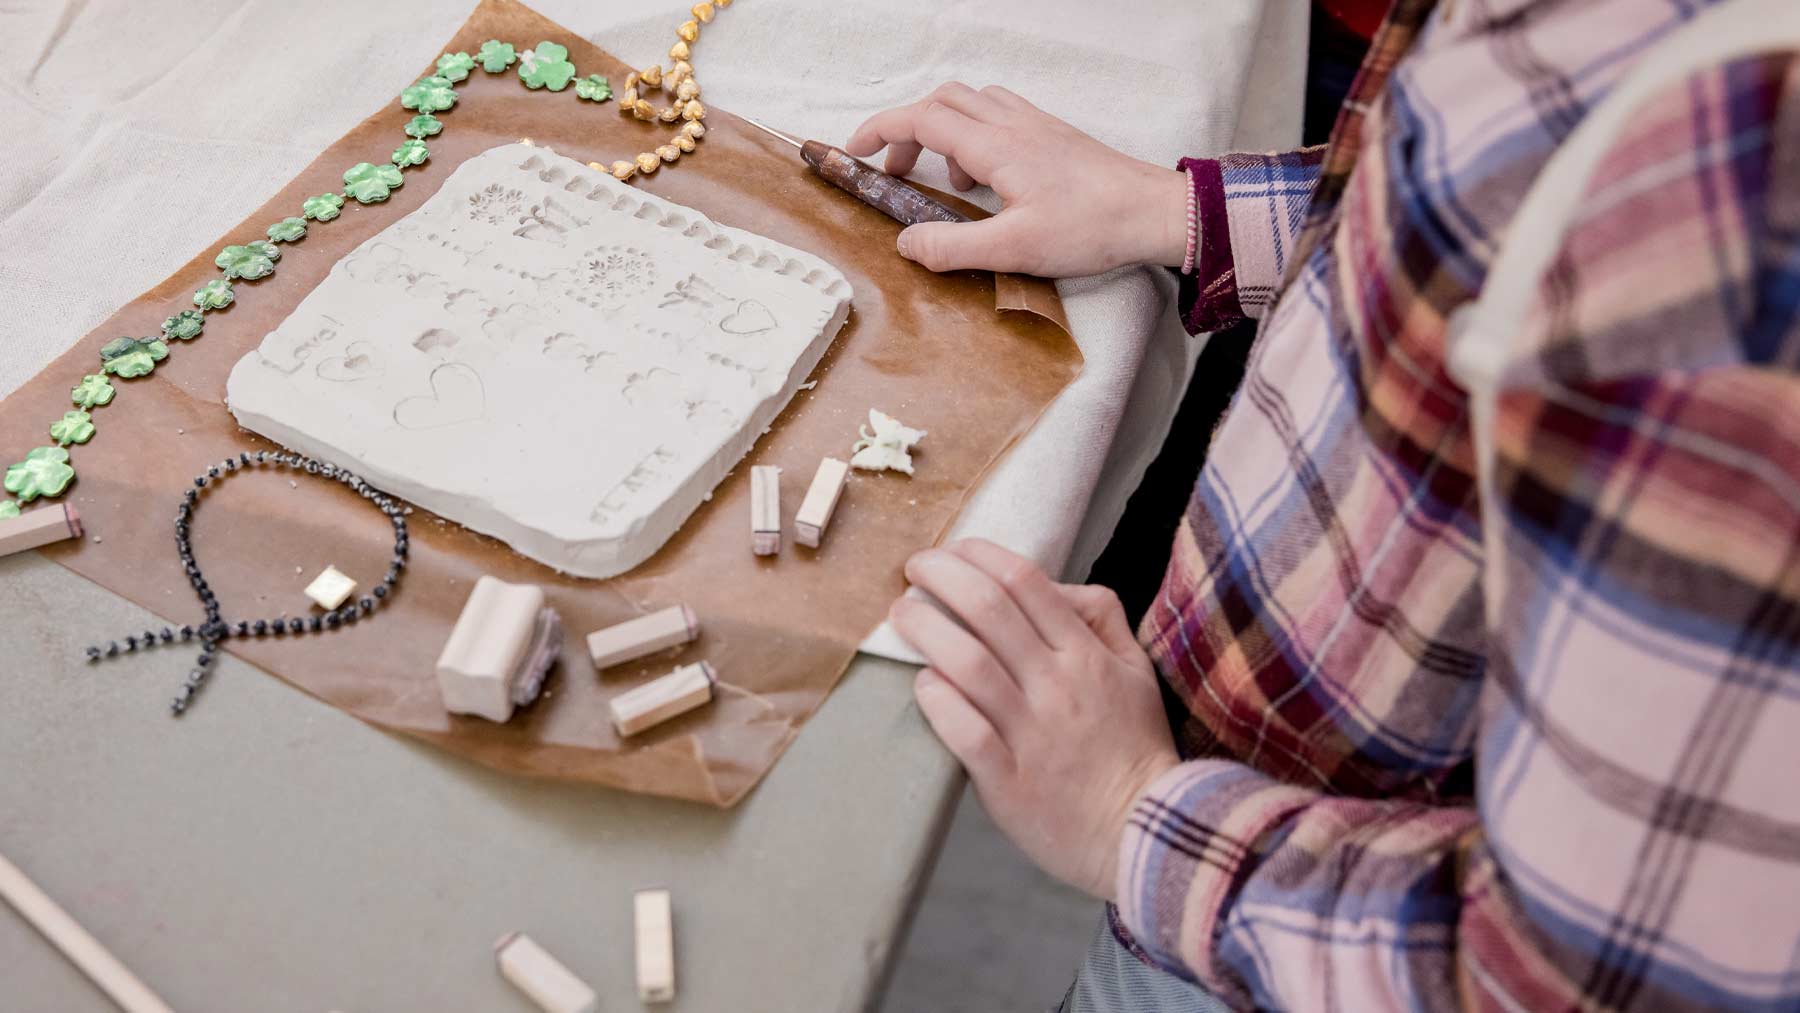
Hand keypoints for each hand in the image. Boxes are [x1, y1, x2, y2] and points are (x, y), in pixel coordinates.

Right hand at [845, 82, 1189, 276]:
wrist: (1152, 213)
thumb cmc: (1090, 228)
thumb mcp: (1013, 249)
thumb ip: (952, 247)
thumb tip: (906, 245)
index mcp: (995, 145)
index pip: (921, 119)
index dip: (880, 131)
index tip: (855, 153)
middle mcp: (1011, 124)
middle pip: (941, 101)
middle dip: (907, 130)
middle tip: (896, 171)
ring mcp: (1035, 125)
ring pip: (972, 102)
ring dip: (943, 130)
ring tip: (948, 182)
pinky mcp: (1053, 136)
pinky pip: (1000, 114)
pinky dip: (976, 134)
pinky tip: (989, 178)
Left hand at [890, 539, 1179, 900]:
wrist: (1145, 833)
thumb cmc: (1133, 748)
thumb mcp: (1136, 670)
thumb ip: (1101, 617)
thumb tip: (1054, 584)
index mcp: (1085, 655)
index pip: (1025, 582)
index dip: (978, 556)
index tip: (950, 552)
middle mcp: (1057, 685)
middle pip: (988, 610)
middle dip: (941, 577)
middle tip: (913, 570)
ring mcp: (1032, 733)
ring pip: (968, 663)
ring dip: (926, 629)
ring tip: (902, 614)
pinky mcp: (1008, 780)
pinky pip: (965, 730)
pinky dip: (938, 700)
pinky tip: (923, 684)